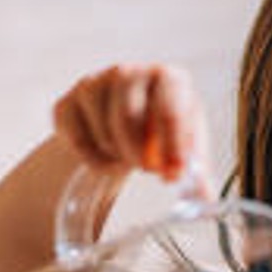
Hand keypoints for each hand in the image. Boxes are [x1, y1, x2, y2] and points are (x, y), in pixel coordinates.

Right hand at [52, 63, 200, 181]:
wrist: (117, 128)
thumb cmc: (158, 133)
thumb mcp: (182, 147)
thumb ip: (195, 171)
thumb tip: (205, 199)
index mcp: (168, 77)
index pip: (170, 108)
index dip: (172, 146)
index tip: (174, 173)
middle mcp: (130, 72)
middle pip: (129, 117)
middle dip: (139, 153)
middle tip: (148, 170)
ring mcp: (94, 83)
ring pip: (103, 130)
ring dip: (117, 155)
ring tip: (128, 158)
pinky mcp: (66, 103)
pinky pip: (77, 139)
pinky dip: (93, 159)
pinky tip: (105, 159)